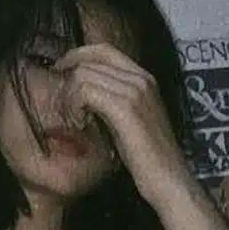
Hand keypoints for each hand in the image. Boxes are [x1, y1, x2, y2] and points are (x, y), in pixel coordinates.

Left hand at [51, 43, 195, 210]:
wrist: (168, 180)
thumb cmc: (147, 160)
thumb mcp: (130, 122)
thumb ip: (113, 102)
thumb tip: (83, 93)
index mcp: (144, 79)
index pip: (104, 50)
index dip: (77, 55)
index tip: (60, 70)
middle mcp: (141, 78)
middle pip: (90, 61)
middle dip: (69, 81)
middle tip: (65, 109)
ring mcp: (134, 91)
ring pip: (84, 75)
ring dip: (70, 98)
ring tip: (75, 122)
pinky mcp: (125, 108)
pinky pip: (85, 92)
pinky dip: (75, 107)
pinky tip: (79, 125)